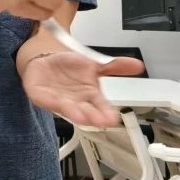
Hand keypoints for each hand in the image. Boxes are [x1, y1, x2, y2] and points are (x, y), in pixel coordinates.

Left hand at [23, 51, 144, 126]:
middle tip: (100, 121)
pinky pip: (45, 99)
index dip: (106, 113)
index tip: (113, 119)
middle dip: (91, 116)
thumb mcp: (95, 64)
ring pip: (66, 107)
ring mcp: (58, 99)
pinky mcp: (40, 95)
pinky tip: (56, 102)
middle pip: (85, 111)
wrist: (46, 59)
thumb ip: (115, 66)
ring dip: (73, 112)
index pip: (101, 107)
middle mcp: (76, 101)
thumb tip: (138, 65)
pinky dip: (50, 101)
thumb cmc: (70, 67)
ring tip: (81, 116)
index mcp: (90, 96)